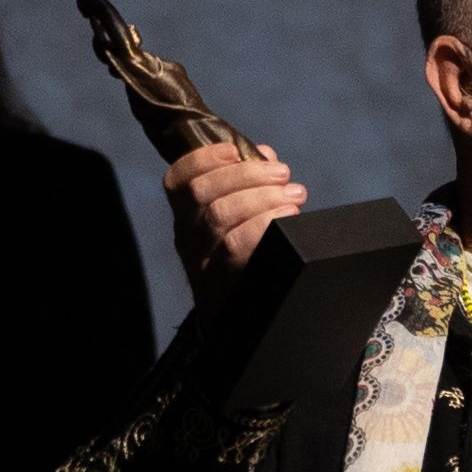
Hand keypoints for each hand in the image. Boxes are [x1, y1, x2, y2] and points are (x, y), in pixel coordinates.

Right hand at [161, 141, 304, 307]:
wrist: (236, 319)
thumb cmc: (242, 258)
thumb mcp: (237, 220)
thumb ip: (248, 184)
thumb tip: (264, 155)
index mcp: (188, 216)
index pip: (178, 181)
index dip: (203, 159)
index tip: (234, 151)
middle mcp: (188, 237)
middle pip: (204, 193)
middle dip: (248, 175)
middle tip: (283, 174)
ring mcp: (202, 261)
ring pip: (222, 216)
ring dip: (263, 198)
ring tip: (294, 196)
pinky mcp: (223, 281)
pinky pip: (238, 247)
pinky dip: (265, 225)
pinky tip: (288, 220)